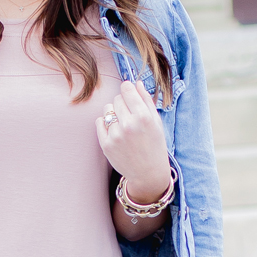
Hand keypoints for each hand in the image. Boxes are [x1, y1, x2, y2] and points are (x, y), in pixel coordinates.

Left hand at [94, 77, 170, 202]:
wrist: (148, 173)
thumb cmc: (155, 145)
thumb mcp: (156, 122)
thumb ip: (146, 100)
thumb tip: (136, 83)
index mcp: (144, 117)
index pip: (127, 89)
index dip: (127, 89)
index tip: (128, 92)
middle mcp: (129, 125)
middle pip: (117, 99)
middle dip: (123, 103)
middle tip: (130, 115)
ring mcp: (116, 135)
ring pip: (107, 109)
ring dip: (114, 113)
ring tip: (123, 125)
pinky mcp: (106, 145)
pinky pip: (99, 122)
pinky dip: (105, 124)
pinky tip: (116, 132)